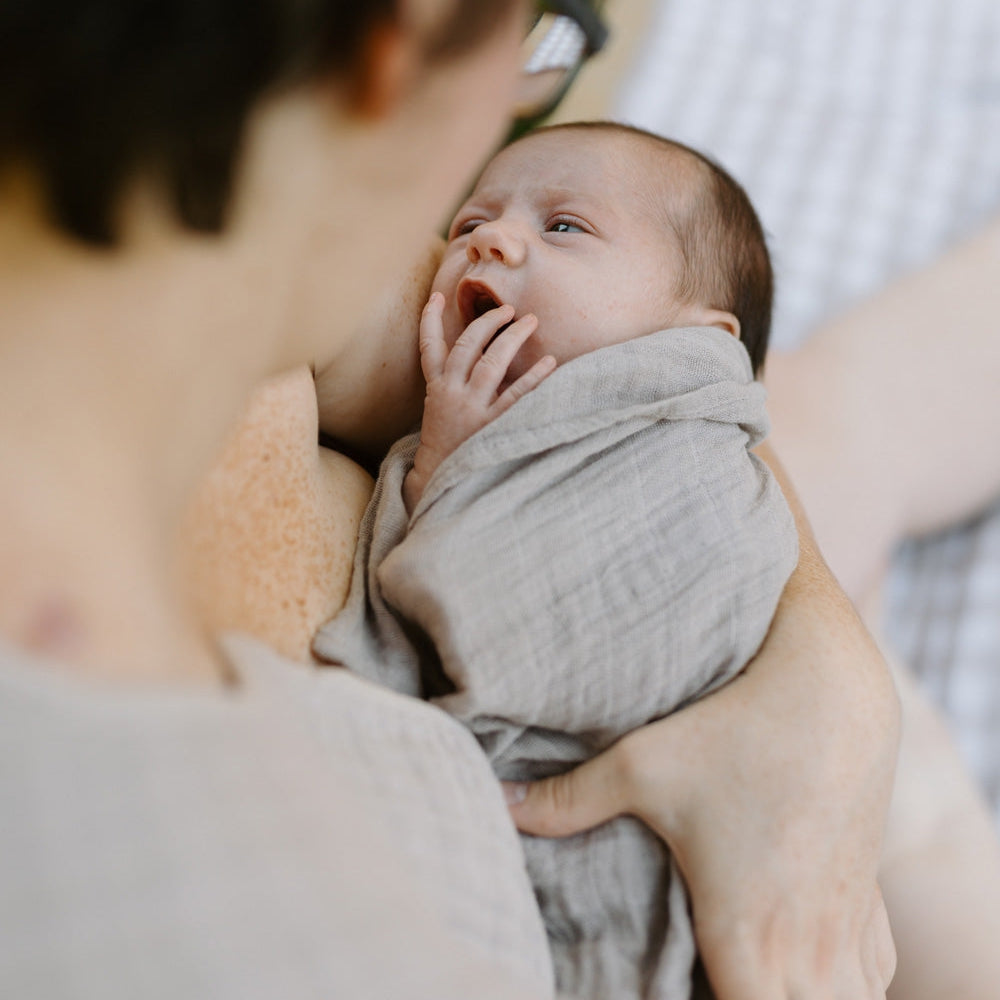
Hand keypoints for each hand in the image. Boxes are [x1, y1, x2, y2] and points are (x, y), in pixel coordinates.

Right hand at [404, 293, 554, 510]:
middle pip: (467, 345)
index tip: (438, 295)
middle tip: (509, 309)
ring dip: (511, 337)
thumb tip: (477, 360)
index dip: (430, 319)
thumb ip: (451, 387)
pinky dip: (534, 376)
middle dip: (487, 322)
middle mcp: (451, 393)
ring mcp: (471, 408)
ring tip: (531, 321)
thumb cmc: (446, 446)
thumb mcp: (438, 412)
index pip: (428, 347)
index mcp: (436, 389)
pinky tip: (549, 362)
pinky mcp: (491, 425)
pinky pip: (516, 395)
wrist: (441, 483)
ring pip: (491, 361)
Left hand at [504, 533, 899, 999]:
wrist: (831, 688)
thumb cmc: (734, 729)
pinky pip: (875, 974)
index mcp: (746, 932)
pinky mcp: (869, 895)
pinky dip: (846, 985)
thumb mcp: (642, 764)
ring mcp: (848, 922)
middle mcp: (808, 944)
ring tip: (759, 981)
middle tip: (709, 984)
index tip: (682, 993)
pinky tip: (810, 965)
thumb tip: (500, 803)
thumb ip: (570, 799)